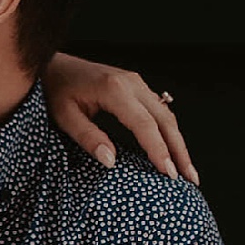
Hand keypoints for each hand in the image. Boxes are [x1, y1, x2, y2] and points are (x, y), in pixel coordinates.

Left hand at [44, 52, 198, 184]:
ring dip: (178, 143)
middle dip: (179, 151)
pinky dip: (169, 133)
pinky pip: (159, 111)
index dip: (159, 150)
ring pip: (166, 116)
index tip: (169, 174)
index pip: (145, 125)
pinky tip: (173, 151)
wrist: (53, 66)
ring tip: (187, 171)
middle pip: (164, 120)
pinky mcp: (137, 87)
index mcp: (114, 89)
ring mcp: (137, 83)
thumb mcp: (64, 116)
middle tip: (190, 179)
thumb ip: (88, 137)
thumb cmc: (55, 90)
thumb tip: (111, 161)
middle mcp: (131, 83)